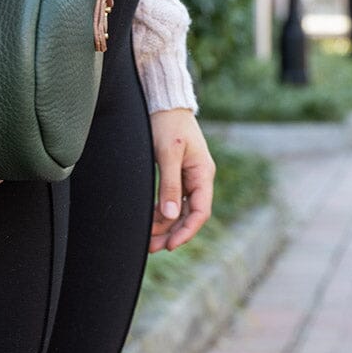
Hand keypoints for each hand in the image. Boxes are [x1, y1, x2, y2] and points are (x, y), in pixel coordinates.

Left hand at [149, 107, 214, 252]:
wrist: (164, 104)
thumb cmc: (168, 125)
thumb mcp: (168, 154)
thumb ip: (170, 185)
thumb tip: (170, 216)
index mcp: (202, 174)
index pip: (200, 212)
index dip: (187, 231)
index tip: (171, 245)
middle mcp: (198, 179)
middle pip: (189, 216)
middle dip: (173, 233)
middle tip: (153, 248)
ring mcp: (188, 178)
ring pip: (179, 210)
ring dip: (165, 226)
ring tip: (148, 241)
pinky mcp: (176, 175)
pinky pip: (171, 201)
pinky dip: (161, 213)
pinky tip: (150, 222)